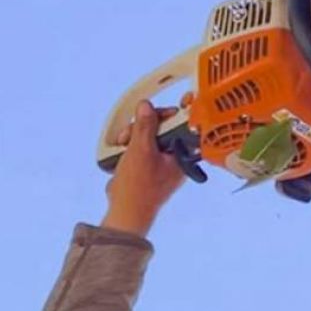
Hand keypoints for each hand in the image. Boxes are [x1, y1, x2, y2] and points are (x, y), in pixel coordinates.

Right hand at [100, 100, 185, 236]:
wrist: (126, 211)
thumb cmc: (139, 187)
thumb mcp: (140, 150)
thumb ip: (144, 126)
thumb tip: (147, 106)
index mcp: (183, 154)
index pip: (188, 125)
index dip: (186, 110)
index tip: (186, 98)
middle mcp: (176, 156)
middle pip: (165, 126)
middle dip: (145, 124)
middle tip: (132, 131)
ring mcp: (163, 161)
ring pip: (151, 134)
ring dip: (134, 134)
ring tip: (123, 143)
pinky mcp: (150, 164)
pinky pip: (142, 145)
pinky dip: (132, 143)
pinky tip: (122, 148)